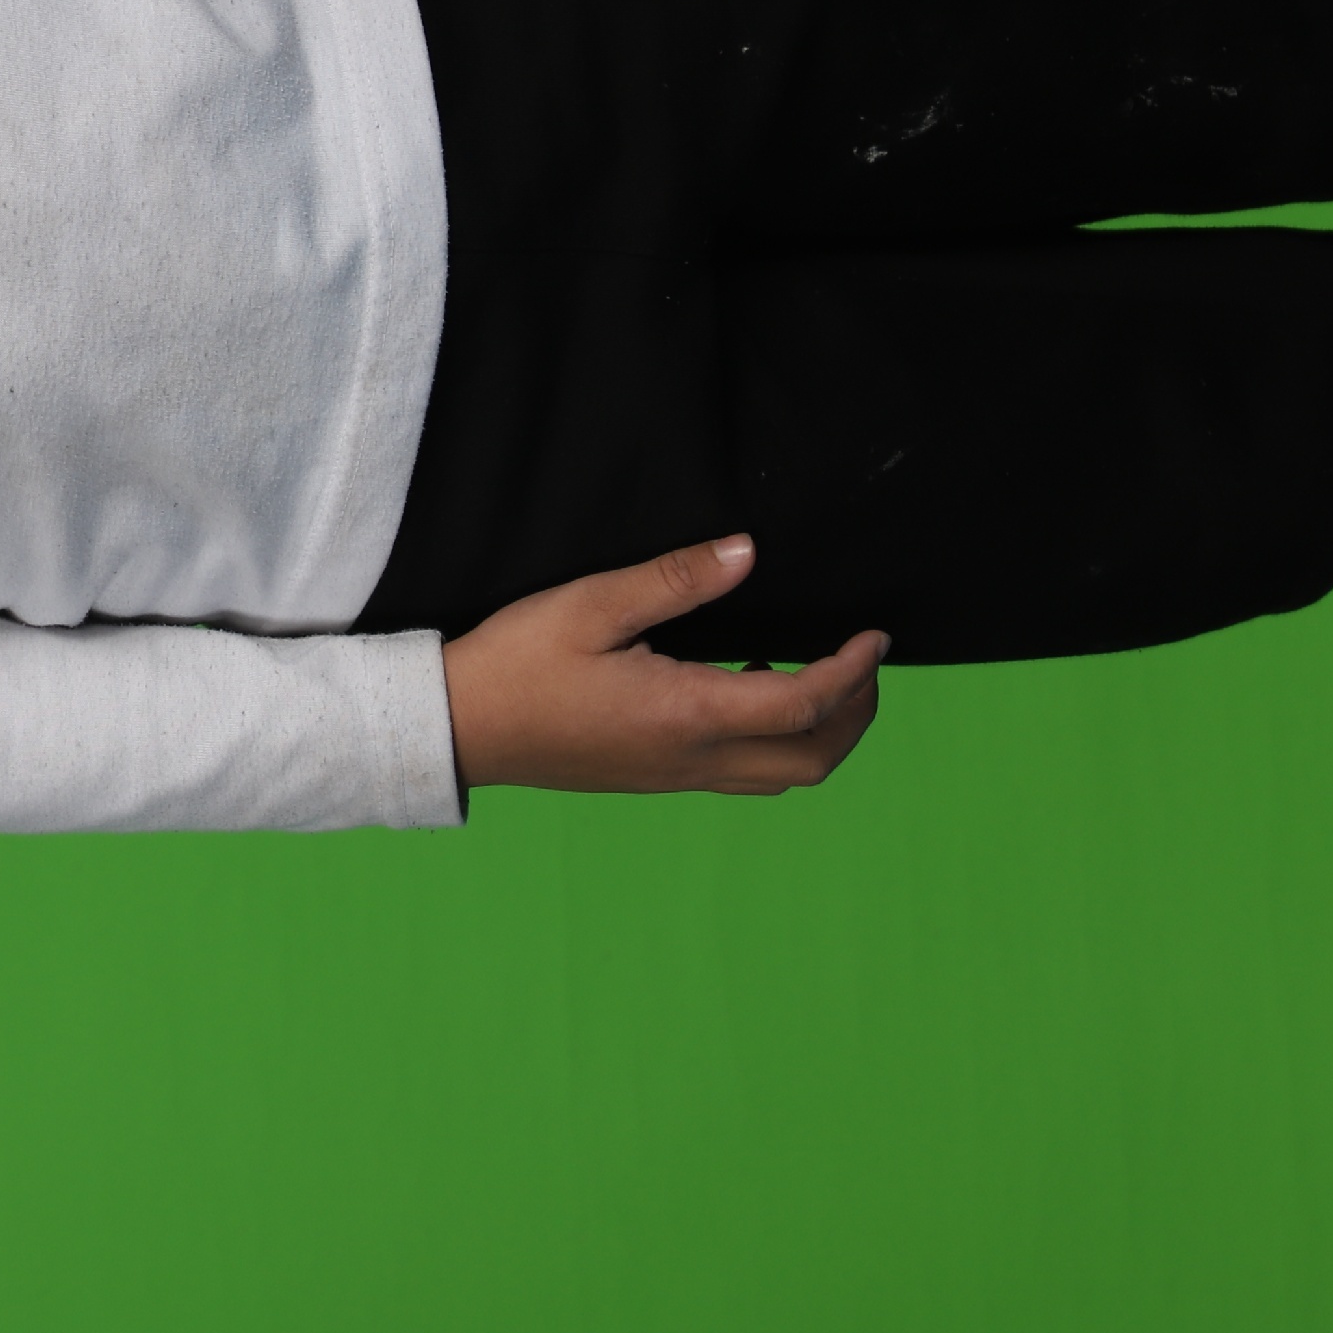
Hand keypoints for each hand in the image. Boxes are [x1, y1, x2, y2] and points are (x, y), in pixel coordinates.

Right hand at [441, 534, 886, 795]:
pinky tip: (750, 692)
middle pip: (811, 759)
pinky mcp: (654, 778)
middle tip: (864, 662)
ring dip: (821, 735)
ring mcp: (674, 776)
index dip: (852, 671)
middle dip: (855, 714)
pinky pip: (744, 774)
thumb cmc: (516, 663)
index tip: (874, 635)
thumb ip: (676, 580)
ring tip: (821, 677)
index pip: (803, 702)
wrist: (459, 727)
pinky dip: (778, 742)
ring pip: (782, 775)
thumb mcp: (591, 604)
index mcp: (686, 714)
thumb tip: (746, 554)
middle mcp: (691, 758)